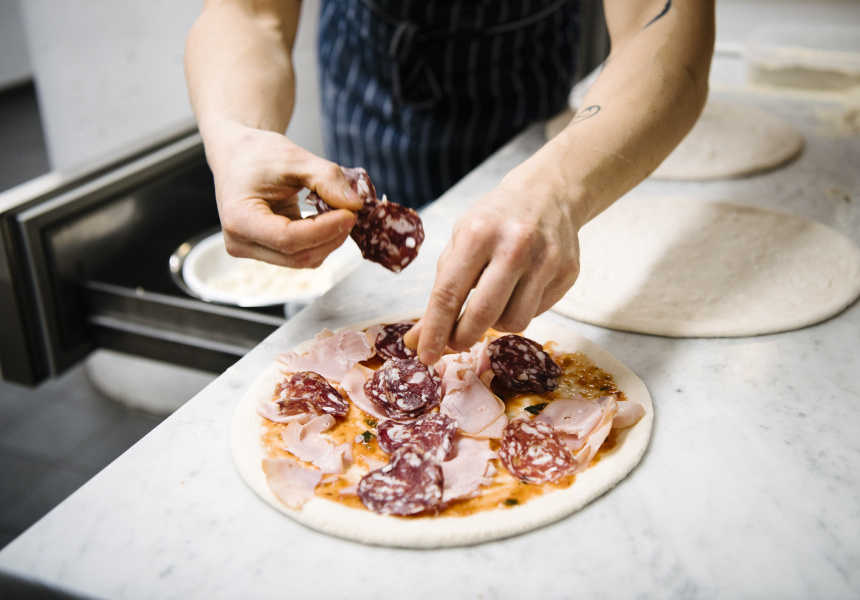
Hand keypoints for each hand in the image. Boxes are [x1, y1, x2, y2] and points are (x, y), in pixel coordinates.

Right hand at [207, 123, 363, 267]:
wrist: (238, 156)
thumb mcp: (294, 157)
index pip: (288, 239)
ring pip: (302, 260)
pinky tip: (329, 219)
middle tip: (353, 211)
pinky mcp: (266, 252)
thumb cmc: (258, 153)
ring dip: (329, 240)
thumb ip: (326, 179)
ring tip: (341, 212)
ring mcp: (252, 251)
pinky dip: (321, 240)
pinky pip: (301, 255)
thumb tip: (355, 204)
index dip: (325, 230)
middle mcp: (241, 242)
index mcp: (238, 219)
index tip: (351, 213)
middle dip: (332, 237)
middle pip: (298, 256)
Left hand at [405, 176, 581, 363]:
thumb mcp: (459, 243)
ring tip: (493, 301)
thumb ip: (441, 291)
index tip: (423, 355)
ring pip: (514, 322)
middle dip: (463, 338)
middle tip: (455, 342)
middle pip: (484, 314)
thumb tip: (418, 340)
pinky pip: (537, 313)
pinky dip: (520, 309)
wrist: (548, 193)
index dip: (434, 330)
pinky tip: (519, 288)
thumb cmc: (493, 221)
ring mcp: (546, 259)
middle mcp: (515, 245)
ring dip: (496, 323)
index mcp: (477, 233)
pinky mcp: (568, 272)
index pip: (449, 293)